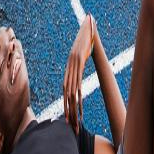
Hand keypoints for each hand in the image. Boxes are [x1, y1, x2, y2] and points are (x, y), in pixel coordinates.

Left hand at [63, 14, 94, 132]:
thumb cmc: (86, 41)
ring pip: (71, 92)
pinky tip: (78, 104)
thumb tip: (85, 68)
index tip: (69, 120)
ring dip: (73, 107)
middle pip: (67, 96)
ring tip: (75, 120)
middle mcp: (69, 70)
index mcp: (69, 70)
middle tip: (70, 126)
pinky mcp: (77, 63)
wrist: (87, 26)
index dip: (67, 107)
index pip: (67, 93)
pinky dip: (78, 94)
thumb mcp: (84, 55)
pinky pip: (77, 81)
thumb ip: (83, 63)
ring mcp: (72, 67)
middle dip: (69, 112)